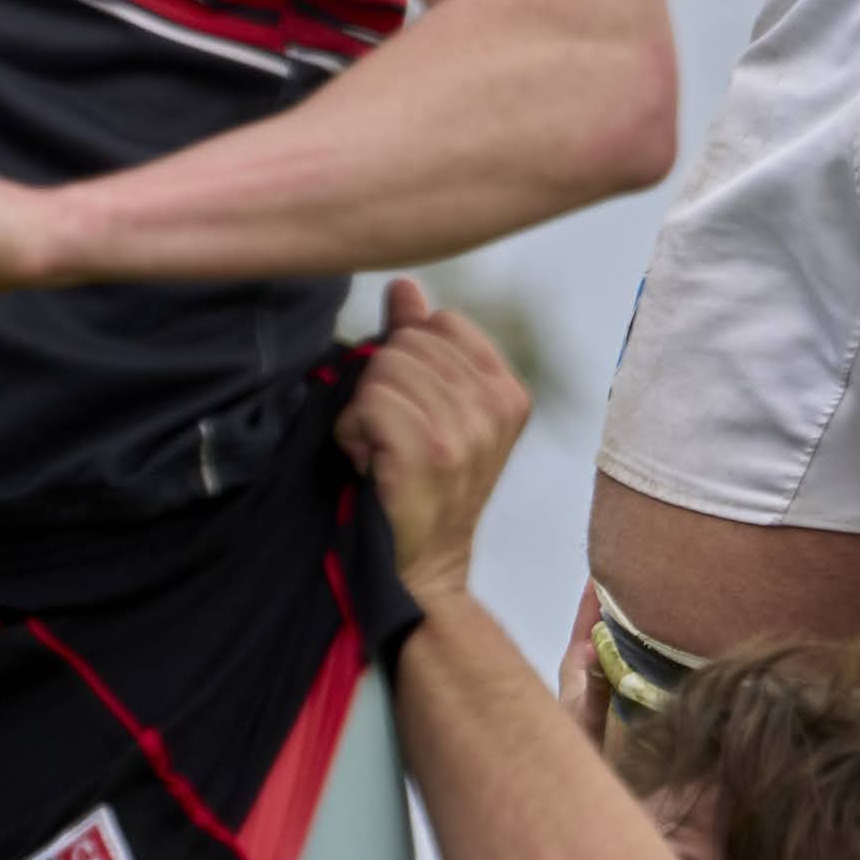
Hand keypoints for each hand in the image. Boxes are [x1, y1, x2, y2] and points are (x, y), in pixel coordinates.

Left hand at [339, 277, 531, 602]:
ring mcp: (466, 430)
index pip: (439, 323)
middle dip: (381, 385)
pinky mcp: (429, 453)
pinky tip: (366, 463)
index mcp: (507, 390)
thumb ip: (421, 345)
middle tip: (390, 438)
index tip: (410, 410)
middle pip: (407, 342)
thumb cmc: (420, 491)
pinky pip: (370, 402)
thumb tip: (403, 287)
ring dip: (363, 412)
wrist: (420, 573)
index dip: (406, 358)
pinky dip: (352, 431)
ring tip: (379, 453)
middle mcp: (496, 405)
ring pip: (384, 369)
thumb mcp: (435, 412)